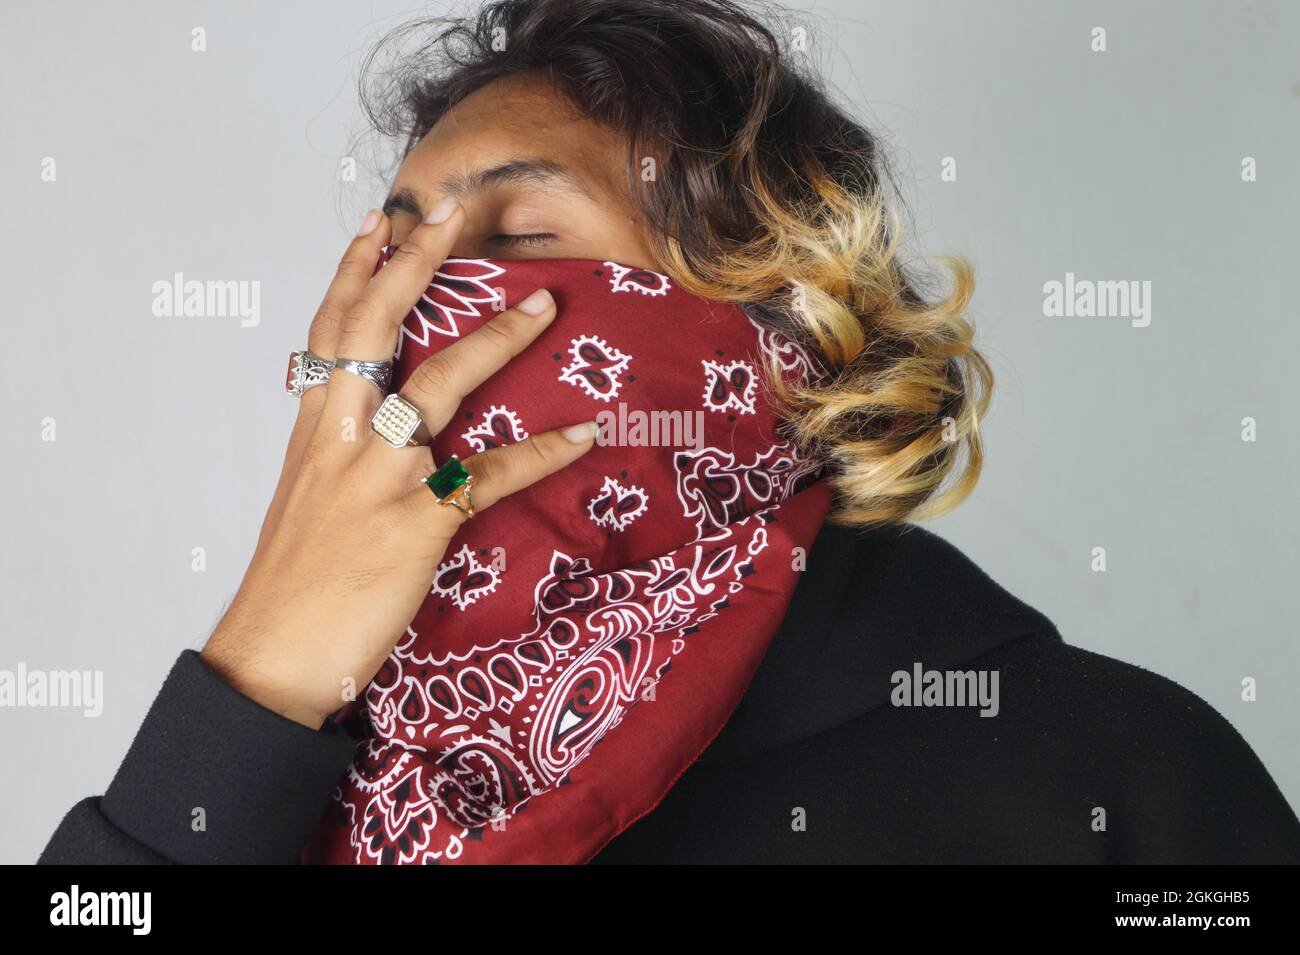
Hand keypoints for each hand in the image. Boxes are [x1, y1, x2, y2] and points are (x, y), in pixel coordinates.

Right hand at [200, 202, 595, 728]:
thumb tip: (366, 424)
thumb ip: (335, 452)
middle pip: (377, 329)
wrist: (274, 651)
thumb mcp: (304, 500)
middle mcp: (343, 437)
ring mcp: (382, 475)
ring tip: (543, 304)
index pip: (331, 331)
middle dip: (414, 265)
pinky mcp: (420, 520)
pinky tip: (582, 433)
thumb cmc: (292, 581)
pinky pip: (493, 474)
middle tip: (449, 213)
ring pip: (442, 384)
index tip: (381, 220)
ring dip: (497, 338)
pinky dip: (542, 452)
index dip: (355, 270)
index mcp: (314, 430)